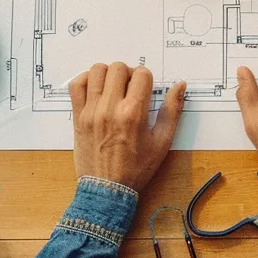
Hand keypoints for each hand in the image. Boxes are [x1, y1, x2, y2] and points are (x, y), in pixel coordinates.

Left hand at [69, 62, 185, 189]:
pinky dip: (86, 80)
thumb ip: (172, 111)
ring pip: (97, 71)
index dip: (147, 78)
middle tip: (130, 87)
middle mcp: (110, 108)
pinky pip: (76, 85)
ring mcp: (91, 111)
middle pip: (118, 68)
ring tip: (113, 87)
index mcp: (133, 113)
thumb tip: (180, 86)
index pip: (141, 74)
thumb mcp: (162, 142)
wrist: (107, 189)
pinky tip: (96, 89)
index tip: (145, 89)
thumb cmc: (136, 169)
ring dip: (108, 74)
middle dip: (128, 73)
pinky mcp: (78, 116)